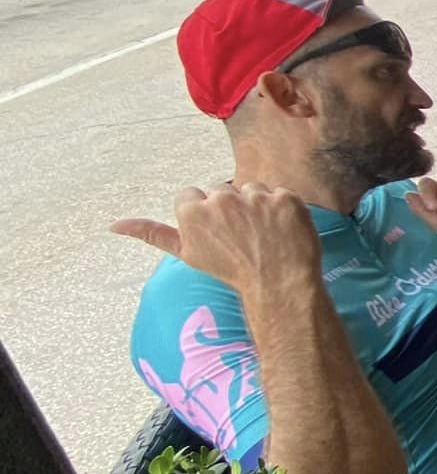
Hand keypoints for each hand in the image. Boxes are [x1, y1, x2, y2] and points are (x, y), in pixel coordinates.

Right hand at [112, 182, 320, 296]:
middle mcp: (222, 198)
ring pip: (251, 190)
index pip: (192, 196)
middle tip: (239, 236)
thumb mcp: (186, 253)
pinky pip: (280, 194)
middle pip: (221, 190)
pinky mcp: (286, 197)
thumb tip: (112, 225)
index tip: (213, 233)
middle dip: (228, 207)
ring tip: (261, 234)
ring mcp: (256, 197)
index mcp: (193, 210)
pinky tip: (281, 231)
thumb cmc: (229, 271)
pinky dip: (282, 210)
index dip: (203, 214)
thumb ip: (152, 233)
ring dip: (256, 205)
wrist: (278, 284)